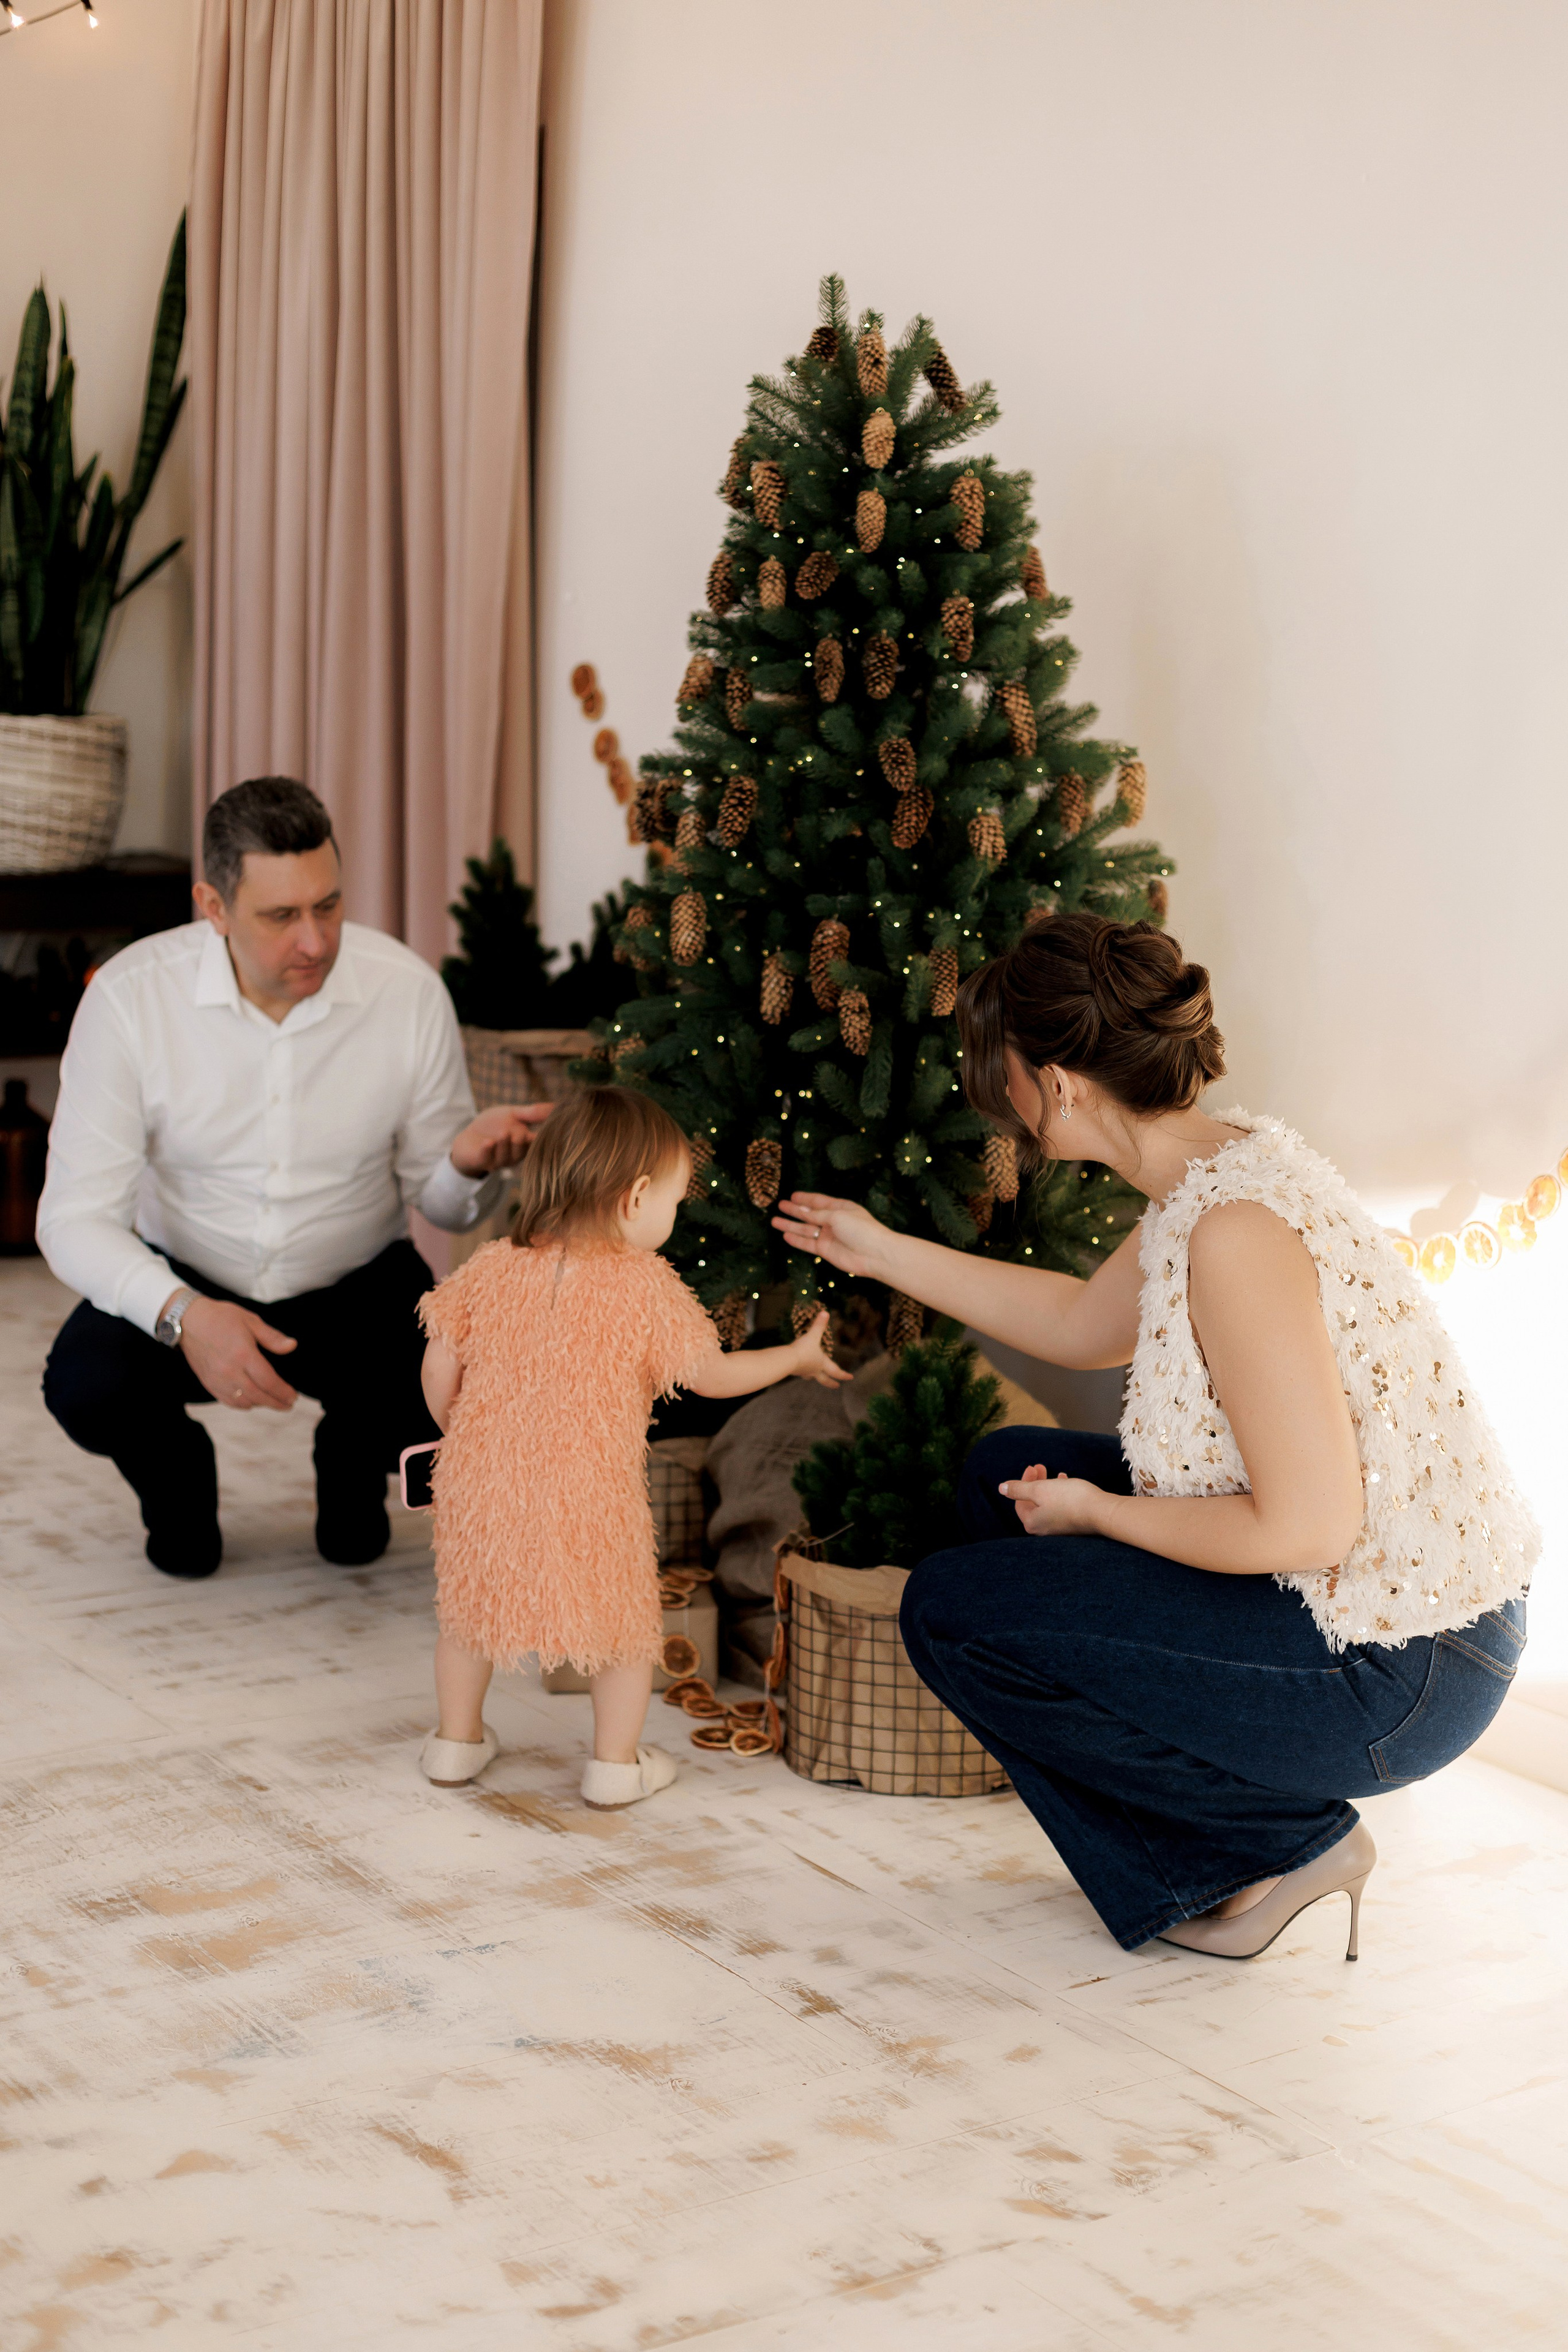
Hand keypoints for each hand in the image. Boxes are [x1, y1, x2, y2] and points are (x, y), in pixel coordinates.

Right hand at [178, 1295, 298, 1411]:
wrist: (189, 1320)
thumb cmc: (221, 1317)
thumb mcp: (250, 1320)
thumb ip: (272, 1337)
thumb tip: (292, 1346)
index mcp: (243, 1354)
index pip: (268, 1381)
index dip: (283, 1392)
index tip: (293, 1397)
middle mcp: (230, 1370)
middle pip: (258, 1396)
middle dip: (276, 1403)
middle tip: (288, 1405)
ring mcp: (217, 1379)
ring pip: (243, 1402)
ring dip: (260, 1404)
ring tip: (272, 1401)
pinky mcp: (208, 1383)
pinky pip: (228, 1401)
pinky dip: (242, 1405)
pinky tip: (251, 1401)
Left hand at [449, 1101, 553, 1176]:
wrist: (468, 1136)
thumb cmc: (493, 1125)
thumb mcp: (513, 1114)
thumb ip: (532, 1112)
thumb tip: (557, 1106)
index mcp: (525, 1143)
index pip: (540, 1142)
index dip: (545, 1138)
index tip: (549, 1131)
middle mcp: (515, 1154)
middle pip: (523, 1151)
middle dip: (520, 1141)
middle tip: (517, 1132)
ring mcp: (499, 1160)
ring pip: (506, 1156)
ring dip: (504, 1144)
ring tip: (503, 1133)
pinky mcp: (482, 1162)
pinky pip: (487, 1158)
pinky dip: (488, 1150)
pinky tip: (488, 1142)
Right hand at [772, 1191, 893, 1282]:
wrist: (874, 1254)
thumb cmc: (860, 1229)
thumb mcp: (837, 1215)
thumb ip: (818, 1214)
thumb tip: (802, 1211)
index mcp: (840, 1208)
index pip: (818, 1201)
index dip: (805, 1199)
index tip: (792, 1196)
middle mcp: (833, 1221)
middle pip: (809, 1215)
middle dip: (794, 1211)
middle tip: (780, 1205)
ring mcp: (828, 1236)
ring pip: (805, 1230)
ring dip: (790, 1225)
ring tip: (774, 1221)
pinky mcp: (825, 1251)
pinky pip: (807, 1244)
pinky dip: (796, 1240)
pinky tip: (785, 1236)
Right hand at [787, 1309, 853, 1389]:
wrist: (786, 1360)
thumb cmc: (803, 1349)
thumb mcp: (812, 1336)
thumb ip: (819, 1325)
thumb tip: (826, 1312)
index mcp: (822, 1363)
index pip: (836, 1371)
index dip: (844, 1374)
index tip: (851, 1377)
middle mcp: (814, 1370)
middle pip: (825, 1380)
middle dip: (832, 1383)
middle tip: (837, 1386)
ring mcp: (804, 1372)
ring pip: (811, 1377)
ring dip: (815, 1377)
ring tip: (815, 1377)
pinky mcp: (794, 1371)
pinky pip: (801, 1373)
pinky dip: (803, 1372)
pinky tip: (799, 1369)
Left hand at [999, 1464, 1109, 1537]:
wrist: (1101, 1512)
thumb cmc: (1069, 1499)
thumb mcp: (1039, 1489)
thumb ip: (1019, 1489)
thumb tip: (1001, 1488)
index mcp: (1031, 1522)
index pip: (1019, 1501)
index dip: (1023, 1482)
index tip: (1033, 1467)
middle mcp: (1043, 1529)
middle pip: (1033, 1503)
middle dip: (1035, 1482)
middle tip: (1040, 1466)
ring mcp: (1059, 1529)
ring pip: (1047, 1504)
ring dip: (1048, 1486)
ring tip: (1055, 1473)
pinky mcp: (1072, 1525)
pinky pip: (1060, 1507)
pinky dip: (1060, 1494)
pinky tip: (1067, 1483)